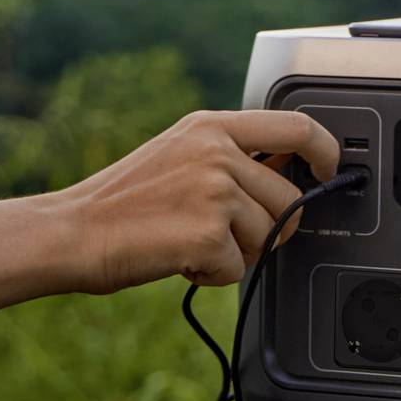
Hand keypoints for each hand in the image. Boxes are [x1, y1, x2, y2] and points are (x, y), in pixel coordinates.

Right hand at [0, 106, 343, 327]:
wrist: (71, 233)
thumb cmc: (118, 205)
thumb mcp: (176, 157)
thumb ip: (227, 159)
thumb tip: (283, 174)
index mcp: (210, 126)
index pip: (296, 127)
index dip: (325, 151)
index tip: (330, 170)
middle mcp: (217, 150)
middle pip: (290, 199)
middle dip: (269, 229)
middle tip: (224, 236)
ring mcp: (215, 189)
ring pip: (269, 237)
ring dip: (236, 253)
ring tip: (187, 241)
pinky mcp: (210, 231)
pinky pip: (240, 267)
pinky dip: (211, 274)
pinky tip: (177, 258)